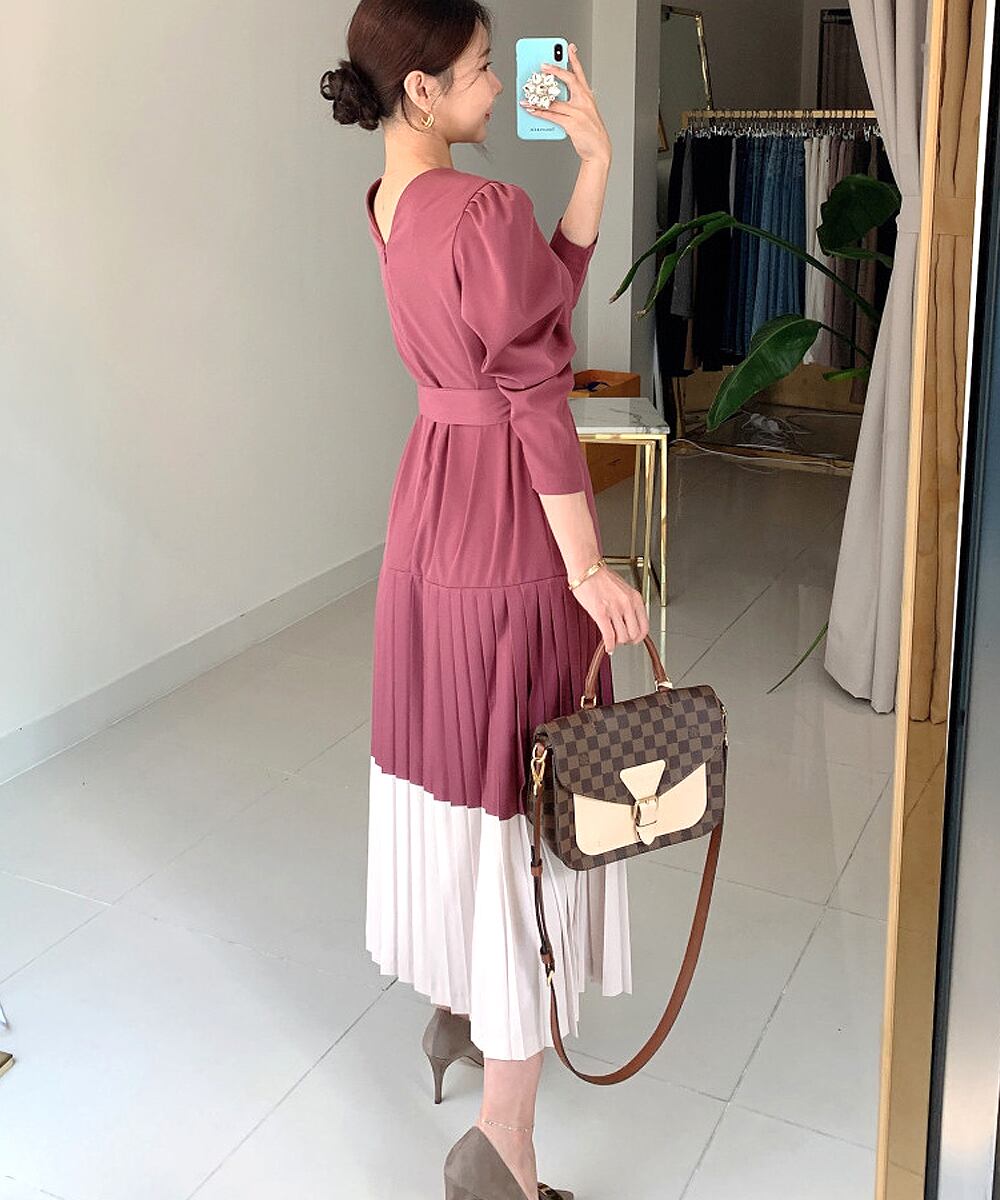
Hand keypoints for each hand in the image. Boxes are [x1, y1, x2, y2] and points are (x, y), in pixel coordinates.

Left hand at [520, 43, 610, 165]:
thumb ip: (572, 104)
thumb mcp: (585, 114)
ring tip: (527, 93)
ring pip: (556, 100)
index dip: (574, 59)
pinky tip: (531, 110)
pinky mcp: (572, 124)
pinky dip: (540, 112)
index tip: (569, 48)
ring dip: (539, 97)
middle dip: (555, 70)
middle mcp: (584, 101)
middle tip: (542, 65)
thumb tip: (552, 100)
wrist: (599, 151)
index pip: (581, 74)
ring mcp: (579, 112)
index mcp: (588, 97)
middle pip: (569, 80)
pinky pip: (552, 115)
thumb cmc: (591, 133)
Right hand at [569, 563, 648, 653]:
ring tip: (612, 640)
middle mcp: (627, 604)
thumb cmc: (601, 576)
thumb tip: (628, 620)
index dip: (639, 637)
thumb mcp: (622, 589)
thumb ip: (628, 604)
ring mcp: (615, 609)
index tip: (633, 638)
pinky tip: (607, 647)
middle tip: (621, 640)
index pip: (644, 626)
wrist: (586, 567)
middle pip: (634, 634)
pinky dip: (609, 646)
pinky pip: (609, 636)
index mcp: (635, 598)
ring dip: (617, 642)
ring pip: (622, 638)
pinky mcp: (601, 613)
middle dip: (627, 640)